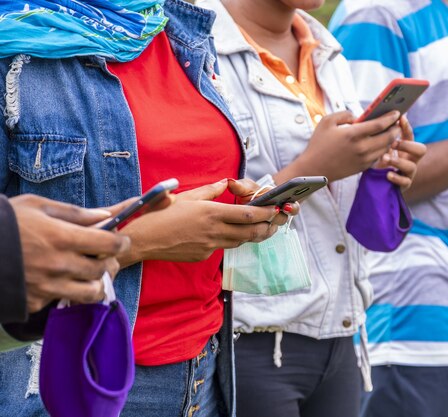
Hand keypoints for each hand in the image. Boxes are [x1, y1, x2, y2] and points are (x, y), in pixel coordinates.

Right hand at [9, 194, 131, 312]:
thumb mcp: (38, 206)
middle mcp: (59, 265)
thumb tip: (106, 215)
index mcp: (62, 237)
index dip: (121, 241)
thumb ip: (76, 213)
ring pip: (90, 293)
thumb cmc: (4, 221)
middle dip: (109, 261)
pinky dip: (67, 293)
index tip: (122, 239)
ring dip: (95, 283)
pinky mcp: (35, 302)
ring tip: (89, 274)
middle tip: (105, 256)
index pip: (109, 244)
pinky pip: (62, 301)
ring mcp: (47, 287)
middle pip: (103, 269)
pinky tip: (60, 281)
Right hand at [119, 179, 291, 264]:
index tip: (275, 208)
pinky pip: (224, 246)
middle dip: (267, 226)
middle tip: (277, 220)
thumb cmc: (159, 215)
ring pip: (240, 241)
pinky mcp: (203, 255)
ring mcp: (209, 246)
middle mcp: (214, 231)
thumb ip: (210, 191)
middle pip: (250, 232)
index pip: (247, 214)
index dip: (265, 212)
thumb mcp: (186, 197)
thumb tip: (224, 184)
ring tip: (263, 226)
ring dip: (253, 234)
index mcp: (211, 213)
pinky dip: (233, 239)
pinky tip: (234, 233)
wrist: (141, 241)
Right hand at [288, 110, 401, 182]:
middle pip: (387, 137)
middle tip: (398, 122)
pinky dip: (383, 149)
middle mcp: (361, 148)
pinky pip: (378, 157)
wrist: (313, 169)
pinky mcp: (362, 168)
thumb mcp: (327, 122)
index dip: (390, 118)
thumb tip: (358, 117)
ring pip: (385, 148)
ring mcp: (363, 159)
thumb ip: (344, 114)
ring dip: (391, 139)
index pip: (379, 124)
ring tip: (392, 132)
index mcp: (352, 134)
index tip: (397, 112)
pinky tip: (382, 143)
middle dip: (395, 129)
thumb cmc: (318, 144)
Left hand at [375, 116, 426, 190]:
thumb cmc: (378, 161)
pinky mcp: (404, 185)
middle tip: (393, 143)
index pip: (410, 135)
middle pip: (421, 150)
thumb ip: (382, 136)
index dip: (407, 127)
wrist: (376, 182)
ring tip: (385, 159)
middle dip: (408, 145)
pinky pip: (405, 182)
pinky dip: (397, 178)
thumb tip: (378, 118)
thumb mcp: (379, 146)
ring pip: (412, 167)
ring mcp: (409, 173)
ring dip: (398, 161)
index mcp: (406, 148)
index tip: (400, 119)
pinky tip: (388, 175)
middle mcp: (411, 159)